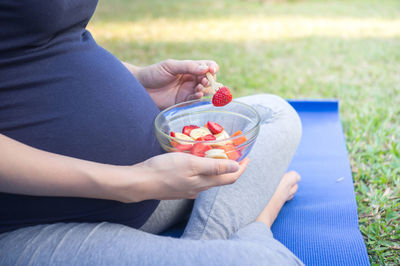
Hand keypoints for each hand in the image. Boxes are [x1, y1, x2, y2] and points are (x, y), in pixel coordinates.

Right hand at [129, 153, 248, 200]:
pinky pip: (197, 180)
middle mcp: (199, 189)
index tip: (248, 158)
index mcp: (204, 183)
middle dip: (231, 168)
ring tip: (218, 156)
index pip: (230, 178)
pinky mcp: (179, 189)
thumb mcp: (191, 163)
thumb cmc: (164, 169)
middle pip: (221, 180)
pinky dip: (204, 172)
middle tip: (235, 154)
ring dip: (217, 170)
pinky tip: (198, 163)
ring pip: (209, 180)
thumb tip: (236, 168)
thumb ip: (214, 166)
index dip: (242, 168)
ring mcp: (188, 190)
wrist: (140, 182)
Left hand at [134, 59, 218, 108]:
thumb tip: (206, 68)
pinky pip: (194, 101)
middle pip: (208, 80)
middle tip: (204, 81)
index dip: (212, 68)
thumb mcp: (170, 66)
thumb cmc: (153, 73)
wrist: (139, 87)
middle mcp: (190, 80)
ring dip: (205, 89)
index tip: (212, 70)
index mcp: (188, 68)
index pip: (206, 66)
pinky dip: (198, 98)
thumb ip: (188, 66)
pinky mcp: (182, 102)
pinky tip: (197, 94)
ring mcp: (187, 91)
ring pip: (203, 91)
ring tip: (199, 87)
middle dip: (209, 80)